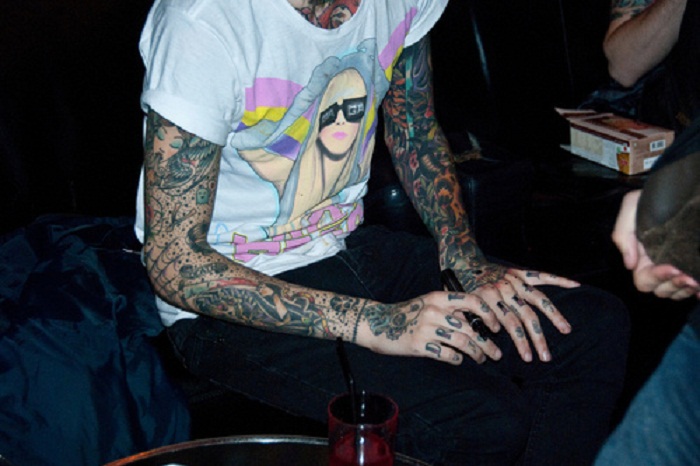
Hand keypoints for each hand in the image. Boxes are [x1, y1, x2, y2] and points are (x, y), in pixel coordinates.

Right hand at [360, 292, 503, 365]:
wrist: (378, 323)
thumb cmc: (408, 314)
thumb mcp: (428, 303)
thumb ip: (450, 310)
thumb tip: (478, 323)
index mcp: (438, 298)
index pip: (472, 301)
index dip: (488, 314)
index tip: (495, 327)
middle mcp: (434, 311)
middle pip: (470, 328)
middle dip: (487, 343)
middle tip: (496, 353)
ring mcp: (426, 328)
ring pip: (462, 342)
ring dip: (476, 353)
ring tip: (481, 359)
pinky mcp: (419, 345)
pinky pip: (447, 354)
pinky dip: (457, 359)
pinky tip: (458, 360)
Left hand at [453, 262, 578, 362]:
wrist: (462, 263)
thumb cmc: (461, 290)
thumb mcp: (462, 307)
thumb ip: (474, 322)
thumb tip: (487, 341)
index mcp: (488, 298)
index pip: (508, 323)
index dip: (518, 340)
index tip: (525, 357)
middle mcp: (503, 288)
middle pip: (525, 316)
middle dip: (536, 338)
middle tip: (545, 357)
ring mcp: (513, 280)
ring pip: (537, 300)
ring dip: (553, 316)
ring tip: (566, 330)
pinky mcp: (519, 273)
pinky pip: (541, 276)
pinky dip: (558, 280)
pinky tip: (575, 285)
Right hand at [612, 190, 699, 299]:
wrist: (680, 183)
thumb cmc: (653, 196)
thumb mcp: (631, 207)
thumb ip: (623, 234)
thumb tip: (629, 264)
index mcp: (642, 257)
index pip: (643, 280)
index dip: (656, 277)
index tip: (672, 267)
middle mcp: (658, 265)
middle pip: (661, 290)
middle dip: (674, 285)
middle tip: (689, 275)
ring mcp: (677, 265)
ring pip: (677, 292)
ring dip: (686, 290)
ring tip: (696, 278)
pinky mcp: (693, 264)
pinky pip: (695, 290)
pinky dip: (698, 292)